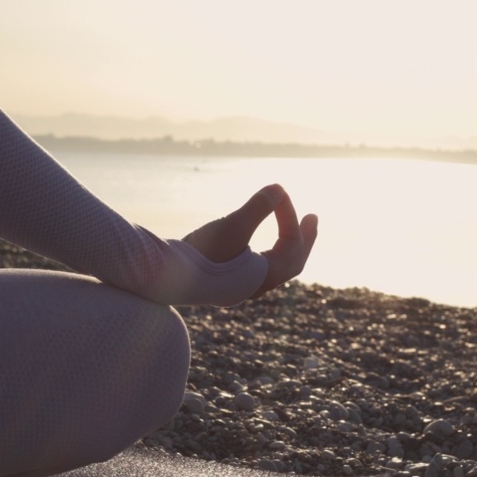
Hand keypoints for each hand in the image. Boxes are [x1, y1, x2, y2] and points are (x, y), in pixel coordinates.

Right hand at [182, 184, 318, 298]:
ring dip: (285, 245)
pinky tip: (257, 243)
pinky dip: (267, 252)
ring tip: (288, 228)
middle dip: (303, 238)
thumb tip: (279, 188)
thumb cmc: (200, 254)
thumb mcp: (232, 227)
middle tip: (312, 218)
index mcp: (265, 276)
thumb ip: (258, 208)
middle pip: (292, 263)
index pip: (291, 244)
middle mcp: (257, 287)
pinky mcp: (225, 285)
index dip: (289, 215)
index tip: (278, 191)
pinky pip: (259, 269)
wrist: (164, 280)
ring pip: (275, 268)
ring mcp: (241, 288)